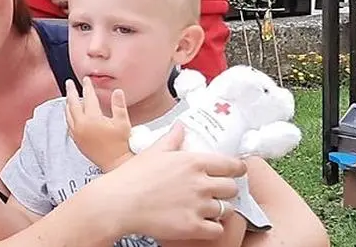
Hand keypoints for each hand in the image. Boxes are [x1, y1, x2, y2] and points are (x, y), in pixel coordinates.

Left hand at [64, 78, 131, 171]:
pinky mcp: (76, 140)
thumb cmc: (121, 144)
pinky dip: (68, 116)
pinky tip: (71, 114)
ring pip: (68, 114)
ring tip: (69, 96)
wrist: (115, 163)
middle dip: (71, 91)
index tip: (86, 80)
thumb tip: (117, 91)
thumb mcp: (123, 123)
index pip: (88, 98)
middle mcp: (81, 125)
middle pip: (73, 104)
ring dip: (68, 103)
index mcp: (92, 119)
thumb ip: (119, 105)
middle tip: (69, 83)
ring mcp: (77, 133)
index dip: (87, 87)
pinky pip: (69, 124)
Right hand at [89, 123, 246, 241]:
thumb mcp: (153, 151)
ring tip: (205, 209)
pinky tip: (200, 223)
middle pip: (232, 188)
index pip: (231, 165)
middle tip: (216, 192)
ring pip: (226, 209)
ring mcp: (199, 206)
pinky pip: (217, 229)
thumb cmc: (132, 176)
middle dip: (227, 190)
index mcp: (193, 162)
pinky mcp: (194, 227)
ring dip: (218, 209)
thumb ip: (172, 138)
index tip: (238, 171)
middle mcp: (201, 183)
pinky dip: (212, 228)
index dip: (238, 169)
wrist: (118, 203)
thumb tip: (180, 126)